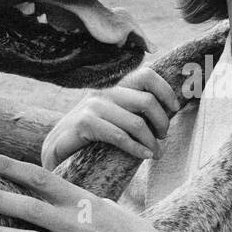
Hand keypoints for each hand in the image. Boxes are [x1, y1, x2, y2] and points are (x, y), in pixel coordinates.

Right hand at [40, 67, 180, 168]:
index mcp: (114, 85)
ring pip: (136, 122)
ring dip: (151, 141)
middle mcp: (105, 91)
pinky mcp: (84, 123)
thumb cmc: (93, 134)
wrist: (57, 148)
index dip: (166, 91)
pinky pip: (119, 136)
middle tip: (163, 138)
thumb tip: (170, 110)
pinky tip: (144, 156)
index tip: (174, 109)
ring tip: (155, 153)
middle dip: (162, 122)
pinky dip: (136, 148)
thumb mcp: (115, 115)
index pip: (147, 75)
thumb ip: (135, 108)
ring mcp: (93, 106)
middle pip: (147, 100)